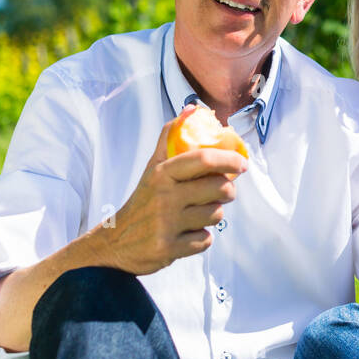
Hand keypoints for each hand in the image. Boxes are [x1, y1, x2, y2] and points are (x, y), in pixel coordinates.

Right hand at [95, 105, 248, 274]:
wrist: (116, 242)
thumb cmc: (144, 200)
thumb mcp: (152, 168)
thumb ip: (170, 137)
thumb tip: (191, 109)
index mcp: (162, 173)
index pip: (203, 159)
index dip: (229, 159)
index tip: (242, 164)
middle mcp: (164, 196)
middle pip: (218, 188)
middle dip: (227, 191)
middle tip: (223, 191)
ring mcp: (166, 224)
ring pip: (216, 215)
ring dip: (214, 214)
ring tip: (200, 212)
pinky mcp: (169, 248)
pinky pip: (205, 240)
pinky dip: (202, 238)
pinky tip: (188, 233)